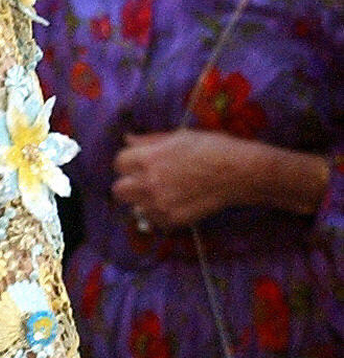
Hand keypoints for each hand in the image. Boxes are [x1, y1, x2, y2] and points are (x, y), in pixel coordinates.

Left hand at [112, 129, 253, 229]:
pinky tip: (175, 203)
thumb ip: (149, 141)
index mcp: (148, 159)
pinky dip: (159, 213)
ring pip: (134, 207)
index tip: (140, 163)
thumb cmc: (212, 147)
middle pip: (118, 190)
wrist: (239, 173)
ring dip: (144, 201)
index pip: (118, 163)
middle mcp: (149, 183)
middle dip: (129, 184)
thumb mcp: (179, 136)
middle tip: (146, 181)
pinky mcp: (171, 220)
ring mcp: (159, 205)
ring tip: (163, 193)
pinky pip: (153, 220)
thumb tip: (128, 139)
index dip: (129, 162)